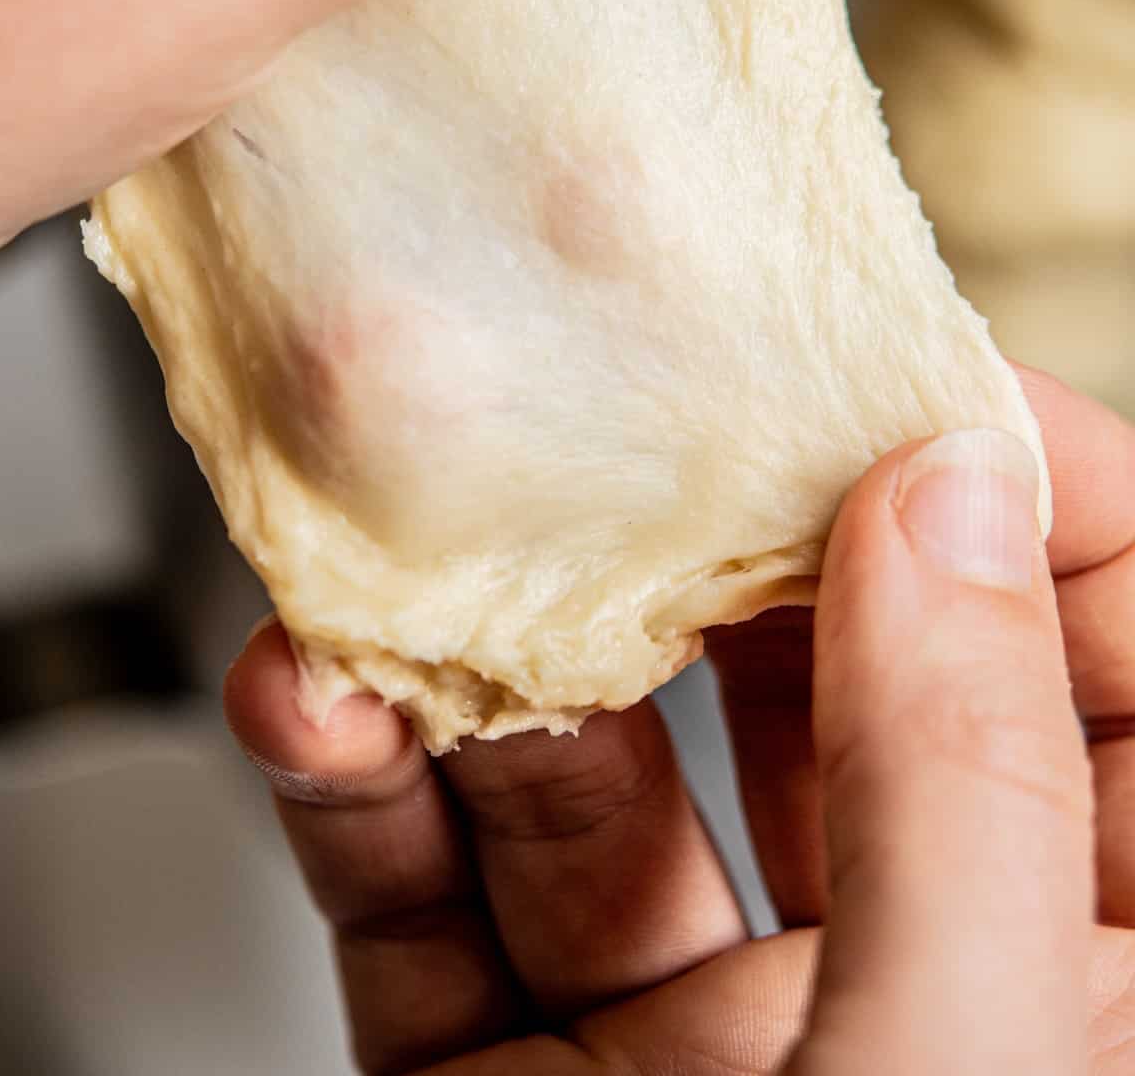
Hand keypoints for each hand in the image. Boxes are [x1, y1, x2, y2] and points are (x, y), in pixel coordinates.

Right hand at [225, 368, 1134, 1074]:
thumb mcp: (945, 1072)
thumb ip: (957, 785)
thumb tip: (947, 496)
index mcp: (1073, 979)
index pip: (1109, 657)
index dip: (1034, 490)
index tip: (901, 368)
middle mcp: (893, 986)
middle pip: (828, 681)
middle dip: (711, 532)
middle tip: (629, 399)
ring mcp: (689, 1036)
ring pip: (596, 774)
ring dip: (489, 648)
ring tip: (420, 542)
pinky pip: (426, 896)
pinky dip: (359, 788)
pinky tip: (317, 695)